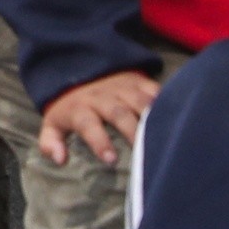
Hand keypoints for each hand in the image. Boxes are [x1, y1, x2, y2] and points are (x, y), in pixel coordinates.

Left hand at [39, 68, 158, 167]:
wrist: (82, 68)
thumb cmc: (72, 108)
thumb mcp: (53, 123)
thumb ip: (50, 142)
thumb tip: (60, 160)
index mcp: (81, 108)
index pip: (88, 124)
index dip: (99, 141)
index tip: (111, 159)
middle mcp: (103, 97)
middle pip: (118, 113)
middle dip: (132, 132)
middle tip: (145, 152)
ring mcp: (122, 88)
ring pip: (140, 101)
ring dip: (153, 117)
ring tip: (165, 136)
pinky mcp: (139, 81)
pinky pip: (155, 90)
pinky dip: (167, 103)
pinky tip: (178, 118)